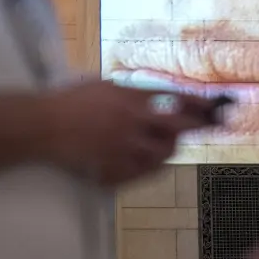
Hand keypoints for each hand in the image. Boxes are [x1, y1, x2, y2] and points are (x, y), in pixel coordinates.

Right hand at [42, 80, 212, 185]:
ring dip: (171, 147)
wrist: (45, 125)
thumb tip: (158, 98)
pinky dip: (151, 167)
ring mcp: (124, 148)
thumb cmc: (73, 100)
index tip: (213, 105)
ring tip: (171, 143)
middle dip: (198, 125)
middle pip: (178, 126)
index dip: (197, 103)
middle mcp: (132, 122)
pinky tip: (151, 162)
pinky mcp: (114, 168)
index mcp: (130, 98)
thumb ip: (134, 93)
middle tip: (212, 125)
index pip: (174, 99)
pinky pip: (142, 172)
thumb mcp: (106, 86)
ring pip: (163, 153)